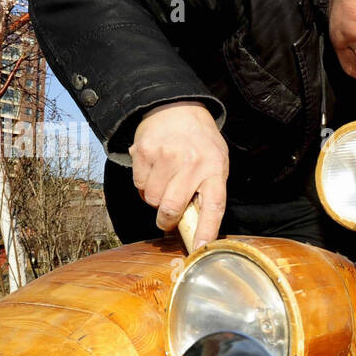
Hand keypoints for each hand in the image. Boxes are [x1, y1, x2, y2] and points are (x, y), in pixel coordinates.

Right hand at [129, 101, 227, 248]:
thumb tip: (197, 226)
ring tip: (164, 182)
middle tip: (166, 220)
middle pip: (172, 208)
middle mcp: (191, 162)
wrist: (177, 106)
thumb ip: (209, 190)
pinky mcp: (144, 151)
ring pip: (152, 199)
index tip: (198, 248)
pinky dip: (144, 185)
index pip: (213, 206)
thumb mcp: (216, 162)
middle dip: (166, 221)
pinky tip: (154, 170)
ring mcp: (165, 156)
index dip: (205, 231)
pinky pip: (139, 185)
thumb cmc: (200, 142)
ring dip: (155, 199)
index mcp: (214, 168)